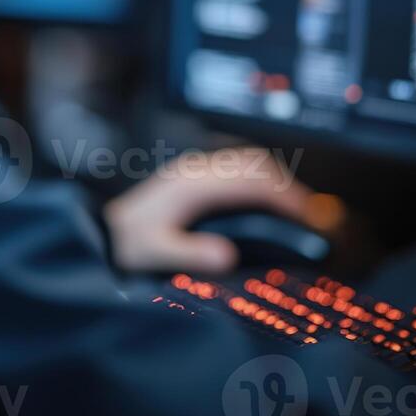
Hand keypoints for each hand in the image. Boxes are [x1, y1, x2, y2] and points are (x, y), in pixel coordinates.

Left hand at [103, 147, 314, 273]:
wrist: (103, 232)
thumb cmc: (125, 244)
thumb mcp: (154, 253)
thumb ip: (190, 253)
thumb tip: (228, 255)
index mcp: (191, 184)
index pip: (248, 179)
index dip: (281, 194)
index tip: (305, 213)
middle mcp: (197, 170)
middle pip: (254, 162)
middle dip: (286, 183)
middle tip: (312, 212)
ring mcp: (197, 170)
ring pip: (248, 160)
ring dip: (276, 178)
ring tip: (298, 206)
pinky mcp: (197, 176)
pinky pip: (239, 167)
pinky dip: (262, 179)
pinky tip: (269, 200)